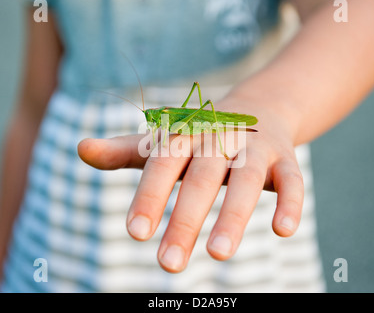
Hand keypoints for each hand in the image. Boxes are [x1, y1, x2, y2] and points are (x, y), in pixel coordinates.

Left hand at [78, 96, 303, 272]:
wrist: (255, 108)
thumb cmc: (199, 137)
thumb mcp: (163, 141)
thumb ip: (123, 150)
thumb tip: (79, 149)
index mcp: (186, 136)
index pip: (163, 164)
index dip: (149, 196)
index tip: (136, 233)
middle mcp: (219, 140)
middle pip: (201, 179)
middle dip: (185, 220)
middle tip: (168, 264)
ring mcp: (255, 149)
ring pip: (246, 180)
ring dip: (233, 215)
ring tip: (217, 254)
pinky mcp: (285, 158)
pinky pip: (293, 180)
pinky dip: (290, 203)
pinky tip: (283, 231)